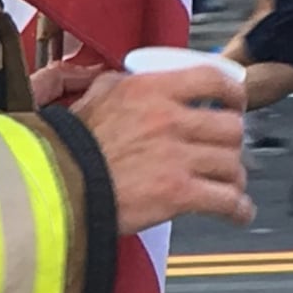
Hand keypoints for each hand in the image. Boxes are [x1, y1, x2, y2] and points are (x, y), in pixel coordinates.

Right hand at [70, 56, 258, 237]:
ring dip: (233, 178)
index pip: (211, 79)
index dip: (232, 92)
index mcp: (150, 90)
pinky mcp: (178, 193)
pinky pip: (226, 200)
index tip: (235, 102)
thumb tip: (132, 79)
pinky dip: (238, 209)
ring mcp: (175, 157)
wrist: (55, 187)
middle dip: (232, 143)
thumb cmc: (68, 148)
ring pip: (232, 164)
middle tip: (225, 151)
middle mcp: (168, 119)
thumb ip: (119, 84)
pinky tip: (237, 213)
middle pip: (230, 126)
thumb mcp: (94, 98)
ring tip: (227, 186)